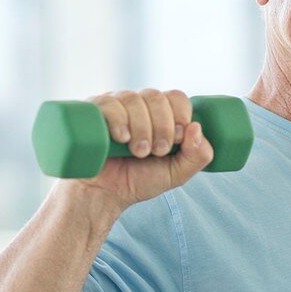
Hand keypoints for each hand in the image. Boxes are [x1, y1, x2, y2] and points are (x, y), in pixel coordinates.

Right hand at [70, 88, 213, 210]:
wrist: (102, 194)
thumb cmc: (138, 181)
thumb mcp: (177, 173)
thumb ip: (198, 156)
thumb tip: (197, 127)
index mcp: (160, 114)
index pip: (176, 97)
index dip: (181, 116)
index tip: (177, 141)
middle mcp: (138, 105)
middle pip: (157, 96)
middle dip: (162, 127)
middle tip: (156, 152)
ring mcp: (115, 106)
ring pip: (134, 99)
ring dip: (142, 128)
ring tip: (137, 152)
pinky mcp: (92, 112)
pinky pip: (109, 103)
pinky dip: (119, 120)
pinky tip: (121, 138)